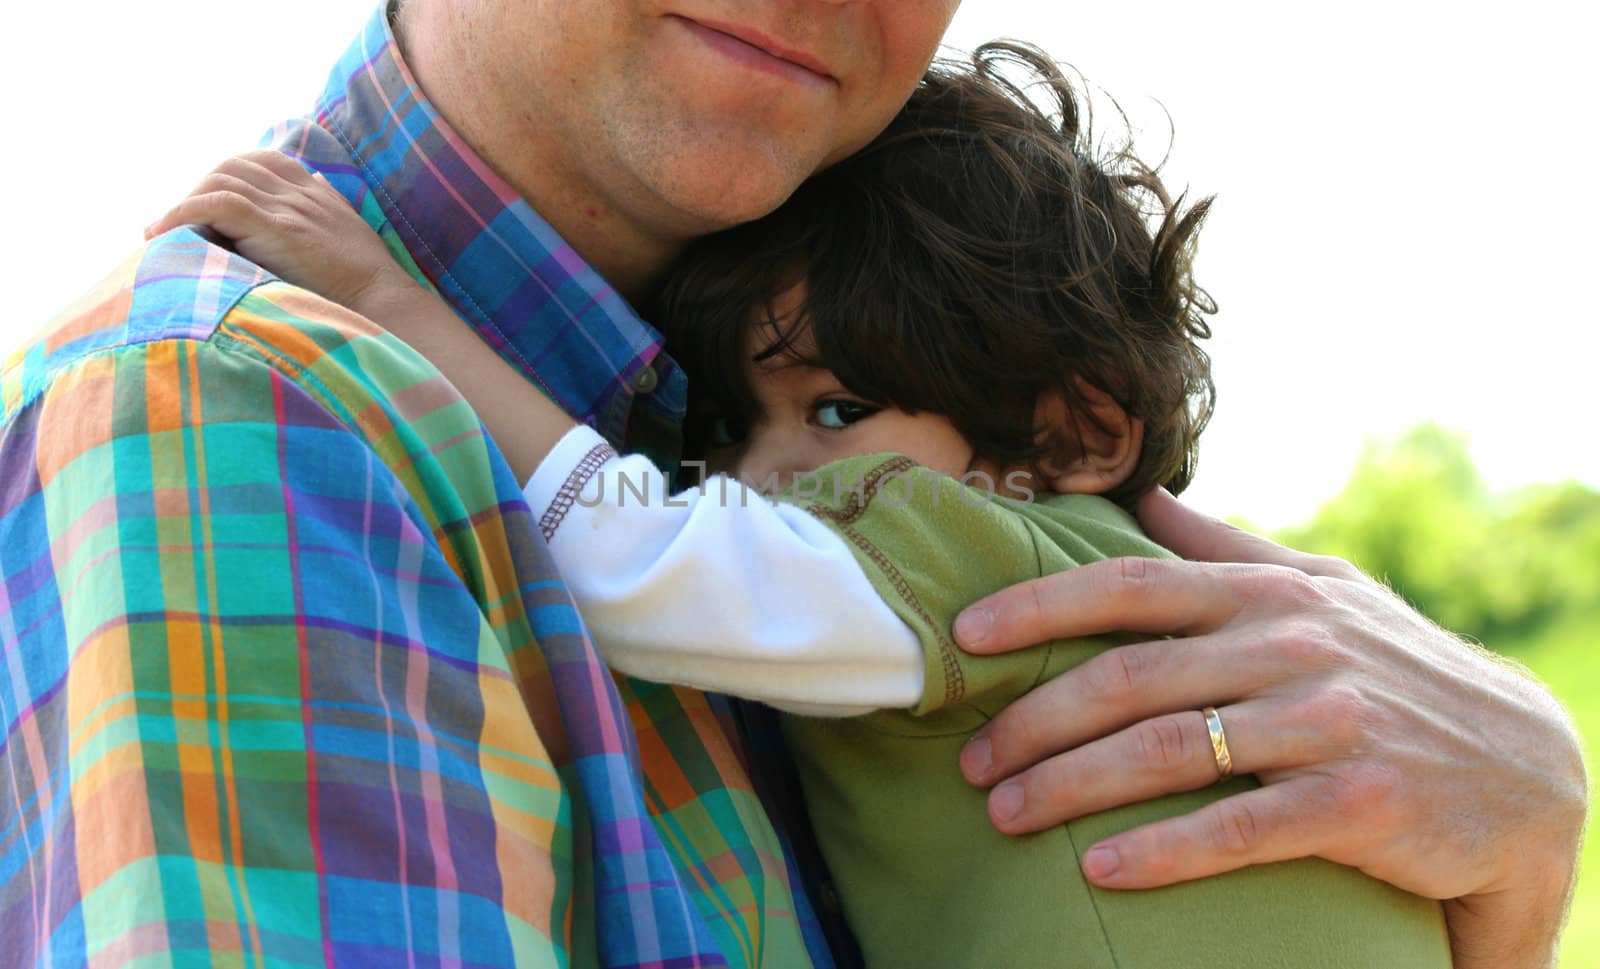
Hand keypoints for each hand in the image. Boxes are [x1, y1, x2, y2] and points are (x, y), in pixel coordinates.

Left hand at [145, 150, 413, 317]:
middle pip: (233, 167)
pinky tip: (163, 234)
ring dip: (185, 204)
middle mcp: (301, 191)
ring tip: (165, 234)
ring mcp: (288, 208)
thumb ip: (329, 205)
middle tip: (178, 225)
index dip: (228, 176)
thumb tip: (317, 182)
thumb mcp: (350, 231)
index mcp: (316, 192)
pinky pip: (216, 204)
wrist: (386, 303)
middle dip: (199, 190)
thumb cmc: (369, 282)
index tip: (208, 204)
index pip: (262, 161)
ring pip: (220, 181)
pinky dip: (181, 215)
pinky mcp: (276, 228)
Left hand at [953, 487, 1585, 968]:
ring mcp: (1325, 721)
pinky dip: (1163, 850)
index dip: (1040, 605)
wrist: (1528, 766)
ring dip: (1071, 785)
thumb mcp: (1326, 590)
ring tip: (1005, 816)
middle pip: (1129, 677)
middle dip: (1035, 719)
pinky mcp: (1357, 801)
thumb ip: (1227, 547)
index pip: (1131, 587)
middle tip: (971, 760)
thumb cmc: (1398, 670)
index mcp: (1267, 593)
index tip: (966, 635)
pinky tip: (1101, 871)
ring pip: (1167, 749)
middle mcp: (1290, 646)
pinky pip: (1239, 828)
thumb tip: (1137, 496)